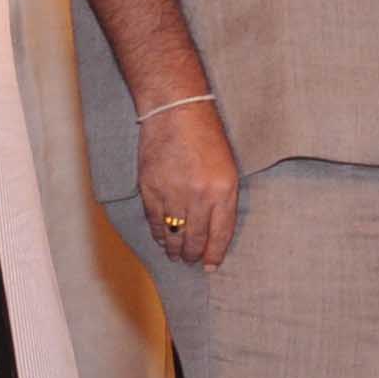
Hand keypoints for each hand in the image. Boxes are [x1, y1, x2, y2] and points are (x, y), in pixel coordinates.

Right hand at [137, 98, 243, 267]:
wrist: (176, 111)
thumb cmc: (206, 137)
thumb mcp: (227, 168)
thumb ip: (224, 200)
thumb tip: (214, 233)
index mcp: (223, 190)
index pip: (220, 234)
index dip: (214, 254)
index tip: (210, 266)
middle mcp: (199, 196)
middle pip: (195, 240)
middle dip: (194, 256)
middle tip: (192, 261)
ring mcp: (172, 194)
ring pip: (173, 235)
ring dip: (175, 250)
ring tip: (177, 255)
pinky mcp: (150, 189)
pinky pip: (154, 222)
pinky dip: (158, 235)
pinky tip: (162, 239)